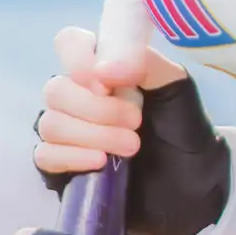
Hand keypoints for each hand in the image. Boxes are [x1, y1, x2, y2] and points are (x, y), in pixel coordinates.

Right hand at [33, 25, 182, 179]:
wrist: (191, 191)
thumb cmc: (185, 136)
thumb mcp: (177, 91)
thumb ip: (147, 65)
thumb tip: (103, 70)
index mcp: (104, 70)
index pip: (69, 44)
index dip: (79, 59)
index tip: (107, 83)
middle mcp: (79, 97)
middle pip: (56, 89)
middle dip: (97, 108)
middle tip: (136, 122)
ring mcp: (68, 133)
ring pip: (50, 123)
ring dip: (92, 135)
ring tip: (131, 147)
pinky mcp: (61, 168)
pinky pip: (44, 155)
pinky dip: (73, 156)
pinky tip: (100, 162)